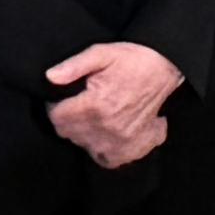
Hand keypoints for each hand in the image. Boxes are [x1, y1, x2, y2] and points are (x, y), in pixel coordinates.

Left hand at [47, 38, 181, 165]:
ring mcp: (121, 142)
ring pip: (85, 147)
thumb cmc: (131, 60)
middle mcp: (107, 128)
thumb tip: (50, 77)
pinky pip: (107, 161)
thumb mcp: (101, 53)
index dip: (55, 107)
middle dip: (69, 120)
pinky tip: (106, 136)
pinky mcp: (133, 148)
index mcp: (95, 105)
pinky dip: (103, 152)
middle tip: (80, 106)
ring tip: (94, 117)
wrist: (164, 68)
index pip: (57, 119)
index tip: (62, 100)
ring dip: (85, 135)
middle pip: (70, 134)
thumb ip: (73, 65)